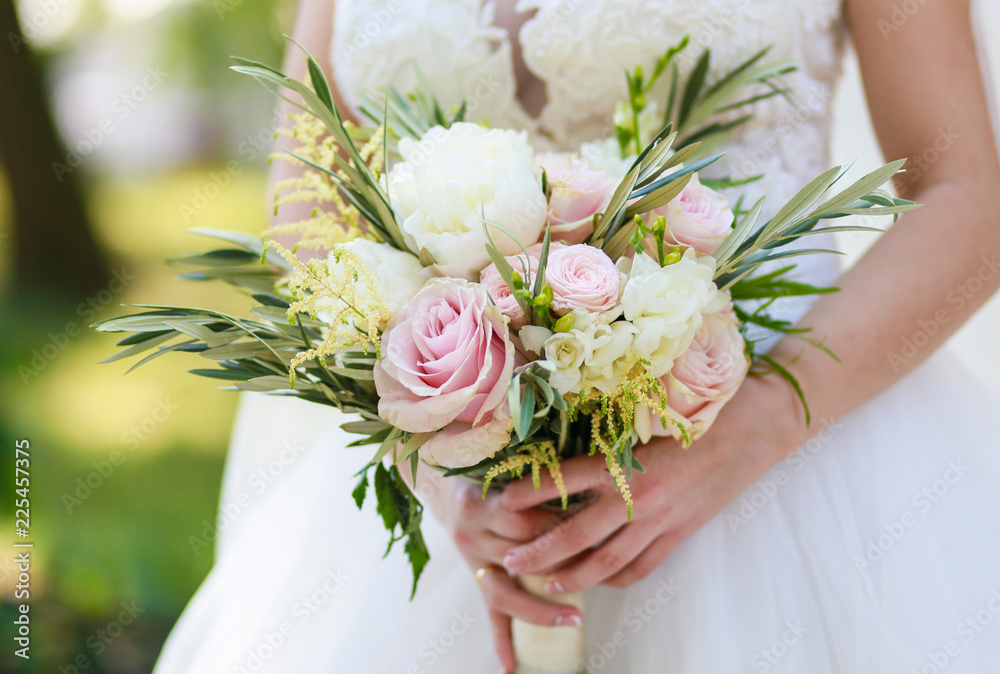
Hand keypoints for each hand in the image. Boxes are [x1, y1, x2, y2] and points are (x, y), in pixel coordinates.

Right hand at [430, 477, 584, 671]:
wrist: (438, 476)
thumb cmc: (482, 462)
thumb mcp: (501, 458)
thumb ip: (534, 470)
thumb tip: (584, 478)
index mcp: (480, 500)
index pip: (524, 520)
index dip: (559, 525)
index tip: (593, 525)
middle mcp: (472, 532)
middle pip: (521, 556)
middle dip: (561, 563)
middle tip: (599, 566)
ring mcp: (471, 558)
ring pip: (507, 590)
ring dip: (541, 607)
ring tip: (575, 619)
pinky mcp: (474, 575)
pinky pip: (488, 611)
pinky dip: (501, 640)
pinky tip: (511, 666)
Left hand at [499, 373, 806, 592]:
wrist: (758, 426)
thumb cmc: (701, 407)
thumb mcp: (650, 409)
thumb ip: (611, 426)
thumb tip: (568, 426)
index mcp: (627, 459)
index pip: (566, 480)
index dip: (531, 492)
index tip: (502, 499)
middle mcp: (640, 495)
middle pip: (578, 534)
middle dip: (540, 551)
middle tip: (510, 559)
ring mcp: (662, 520)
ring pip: (608, 561)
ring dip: (573, 575)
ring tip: (546, 581)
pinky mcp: (682, 533)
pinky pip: (643, 566)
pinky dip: (617, 577)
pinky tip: (600, 580)